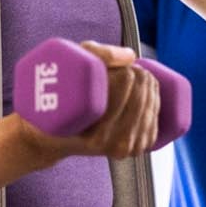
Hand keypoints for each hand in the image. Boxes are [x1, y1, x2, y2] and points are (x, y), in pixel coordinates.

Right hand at [18, 41, 159, 161]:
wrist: (49, 137)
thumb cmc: (58, 98)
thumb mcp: (67, 66)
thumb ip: (97, 54)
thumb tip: (132, 57)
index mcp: (91, 119)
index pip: (126, 81)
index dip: (128, 67)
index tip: (119, 66)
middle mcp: (107, 139)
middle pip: (142, 93)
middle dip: (142, 76)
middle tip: (130, 69)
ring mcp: (120, 148)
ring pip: (152, 109)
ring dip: (151, 89)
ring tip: (138, 79)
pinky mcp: (130, 152)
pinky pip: (154, 127)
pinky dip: (156, 108)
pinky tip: (150, 96)